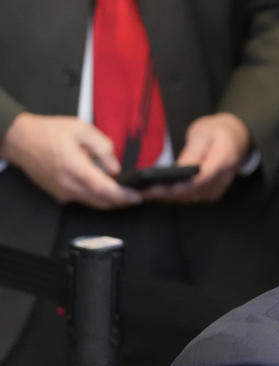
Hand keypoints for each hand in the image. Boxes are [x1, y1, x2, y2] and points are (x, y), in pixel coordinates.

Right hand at [0, 113, 140, 208]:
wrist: (20, 141)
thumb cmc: (50, 132)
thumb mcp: (81, 129)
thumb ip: (102, 147)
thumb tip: (115, 168)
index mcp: (74, 166)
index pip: (103, 188)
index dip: (122, 195)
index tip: (138, 196)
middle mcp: (68, 184)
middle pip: (101, 201)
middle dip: (123, 201)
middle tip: (138, 195)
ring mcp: (63, 193)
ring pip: (94, 204)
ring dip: (111, 201)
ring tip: (126, 193)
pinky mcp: (60, 196)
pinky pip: (84, 201)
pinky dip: (98, 198)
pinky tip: (106, 189)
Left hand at [142, 113, 250, 203]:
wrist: (235, 138)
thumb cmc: (217, 131)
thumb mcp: (202, 133)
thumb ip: (191, 152)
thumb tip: (177, 170)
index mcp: (224, 161)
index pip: (201, 179)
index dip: (179, 186)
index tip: (158, 187)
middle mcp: (223, 180)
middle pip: (193, 192)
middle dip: (166, 193)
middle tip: (141, 191)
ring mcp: (218, 188)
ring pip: (190, 197)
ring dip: (168, 197)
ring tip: (144, 192)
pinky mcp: (212, 193)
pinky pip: (192, 197)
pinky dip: (175, 195)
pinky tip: (158, 192)